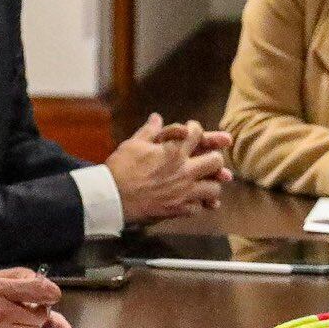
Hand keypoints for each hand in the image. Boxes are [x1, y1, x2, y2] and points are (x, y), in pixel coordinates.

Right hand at [106, 113, 230, 225]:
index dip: (197, 129)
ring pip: (214, 188)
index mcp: (174, 151)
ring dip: (211, 184)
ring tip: (205, 182)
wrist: (112, 198)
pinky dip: (198, 204)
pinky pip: (199, 208)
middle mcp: (184, 170)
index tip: (193, 132)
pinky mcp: (178, 209)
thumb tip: (157, 117)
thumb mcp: (133, 144)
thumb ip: (149, 131)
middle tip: (207, 159)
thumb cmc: (121, 168)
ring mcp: (184, 191)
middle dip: (215, 158)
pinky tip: (195, 201)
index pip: (197, 134)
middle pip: (216, 161)